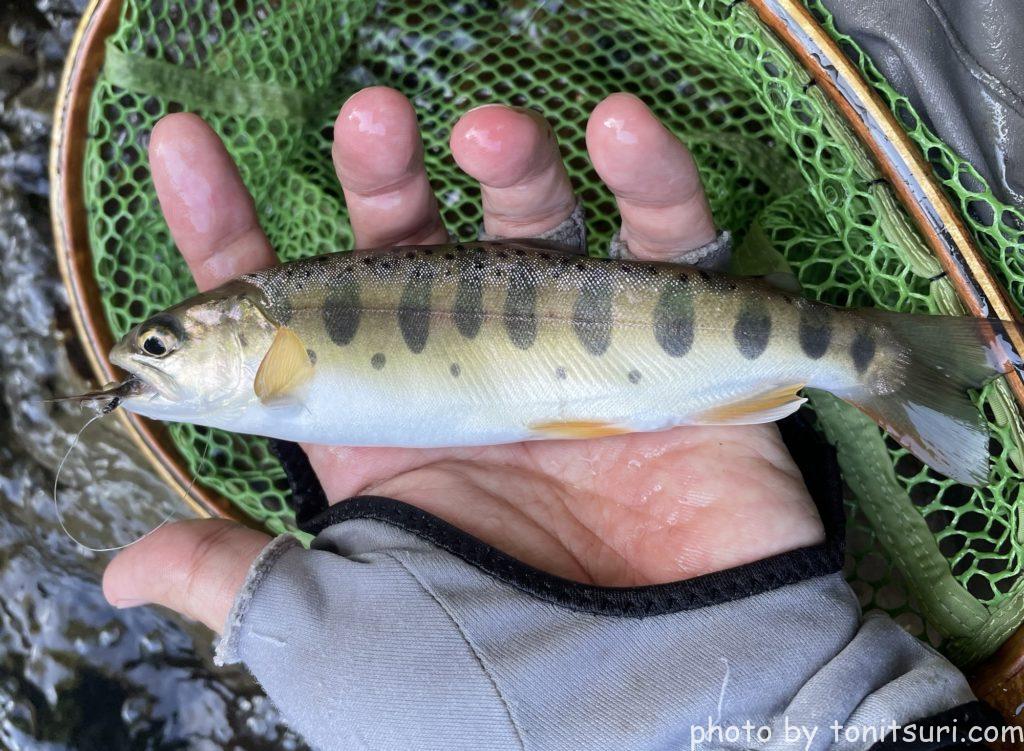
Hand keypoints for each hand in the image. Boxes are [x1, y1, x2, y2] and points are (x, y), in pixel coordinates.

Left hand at [103, 88, 823, 631]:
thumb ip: (237, 582)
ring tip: (492, 131)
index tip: (184, 148)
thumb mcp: (337, 636)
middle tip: (372, 120)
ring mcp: (570, 358)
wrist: (668, 710)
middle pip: (414, 247)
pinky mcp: (673, 348)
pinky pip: (672, 244)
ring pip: (534, 225)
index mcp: (382, 434)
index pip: (292, 319)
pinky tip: (623, 133)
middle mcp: (468, 382)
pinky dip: (653, 179)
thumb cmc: (492, 689)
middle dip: (381, 175)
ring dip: (513, 161)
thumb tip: (124, 567)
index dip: (230, 234)